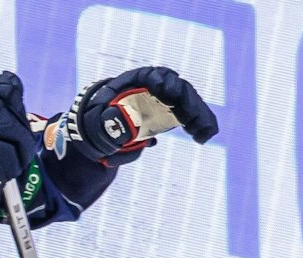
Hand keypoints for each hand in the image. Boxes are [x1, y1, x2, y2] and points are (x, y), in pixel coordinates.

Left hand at [56, 66, 217, 165]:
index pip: (149, 75)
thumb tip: (121, 128)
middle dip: (185, 102)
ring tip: (204, 135)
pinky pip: (191, 115)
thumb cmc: (98, 121)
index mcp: (133, 82)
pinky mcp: (174, 111)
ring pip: (188, 102)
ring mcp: (166, 98)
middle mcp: (154, 86)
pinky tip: (205, 136)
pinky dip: (200, 124)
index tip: (165, 91)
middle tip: (191, 120)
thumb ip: (107, 123)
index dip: (159, 81)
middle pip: (175, 88)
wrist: (104, 127)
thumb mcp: (97, 122)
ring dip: (198, 116)